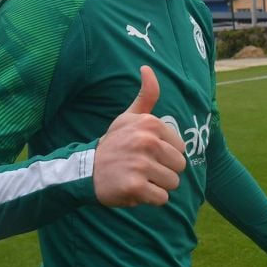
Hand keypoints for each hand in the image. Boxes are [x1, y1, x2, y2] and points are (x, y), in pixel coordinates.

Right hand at [94, 65, 186, 206]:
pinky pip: (161, 199)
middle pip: (179, 166)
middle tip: (142, 168)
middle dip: (164, 171)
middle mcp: (146, 141)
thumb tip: (147, 67)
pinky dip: (150, 199)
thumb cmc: (113, 144)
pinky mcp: (135, 187)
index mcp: (150, 124)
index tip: (145, 153)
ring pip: (172, 183)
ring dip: (157, 186)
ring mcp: (141, 165)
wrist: (86, 170)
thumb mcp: (128, 117)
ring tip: (138, 178)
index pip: (181, 149)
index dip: (165, 155)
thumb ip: (145, 95)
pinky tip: (134, 189)